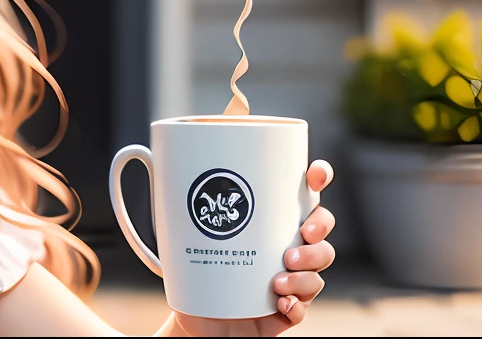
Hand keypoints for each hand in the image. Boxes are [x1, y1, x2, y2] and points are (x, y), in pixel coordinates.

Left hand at [160, 160, 335, 336]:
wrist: (196, 323)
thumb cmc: (196, 274)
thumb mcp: (185, 236)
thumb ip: (180, 203)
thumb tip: (158, 159)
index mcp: (269, 221)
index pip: (304, 192)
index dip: (317, 177)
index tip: (314, 174)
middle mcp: (286, 246)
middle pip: (324, 228)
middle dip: (320, 227)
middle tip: (302, 235)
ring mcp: (292, 279)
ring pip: (319, 269)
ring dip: (306, 273)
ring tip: (278, 281)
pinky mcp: (287, 311)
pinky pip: (304, 307)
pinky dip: (296, 305)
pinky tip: (280, 304)